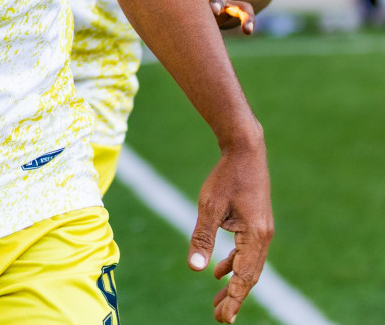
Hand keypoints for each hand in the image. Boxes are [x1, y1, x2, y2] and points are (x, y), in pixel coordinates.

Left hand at [188, 135, 272, 322]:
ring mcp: (262, 231)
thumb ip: (202, 238)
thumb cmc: (225, 177)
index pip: (245, 277)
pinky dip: (234, 264)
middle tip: (220, 317)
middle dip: (234, 297)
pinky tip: (220, 272)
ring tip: (219, 300)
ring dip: (234, 283)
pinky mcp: (256, 225)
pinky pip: (246, 252)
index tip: (225, 317)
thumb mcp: (208, 207)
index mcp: (256, 236)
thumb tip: (195, 268)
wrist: (245, 151)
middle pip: (250, 276)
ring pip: (248, 266)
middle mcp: (264, 237)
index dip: (235, 299)